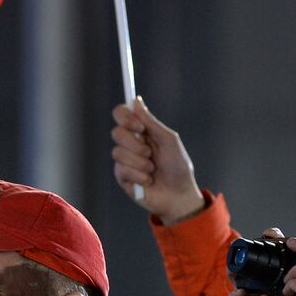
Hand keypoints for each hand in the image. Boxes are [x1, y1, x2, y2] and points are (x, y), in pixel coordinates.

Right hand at [110, 97, 204, 222]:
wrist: (179, 194)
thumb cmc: (177, 166)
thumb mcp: (168, 140)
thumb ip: (151, 122)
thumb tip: (136, 100)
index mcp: (141, 131)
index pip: (121, 115)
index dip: (125, 117)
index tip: (139, 127)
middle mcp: (130, 143)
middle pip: (116, 132)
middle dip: (135, 144)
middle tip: (150, 153)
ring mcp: (125, 160)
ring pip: (118, 152)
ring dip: (140, 162)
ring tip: (152, 169)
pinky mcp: (122, 177)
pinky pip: (122, 169)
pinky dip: (139, 175)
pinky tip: (148, 181)